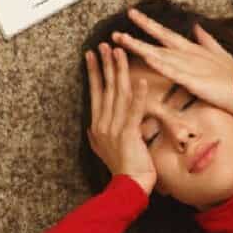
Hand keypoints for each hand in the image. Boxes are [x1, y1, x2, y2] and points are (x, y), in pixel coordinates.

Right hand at [85, 43, 156, 194]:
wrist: (128, 188)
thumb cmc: (124, 169)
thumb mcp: (105, 149)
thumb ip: (99, 135)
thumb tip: (92, 127)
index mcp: (98, 125)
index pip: (96, 93)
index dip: (94, 72)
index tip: (92, 54)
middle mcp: (103, 124)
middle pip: (104, 88)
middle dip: (104, 64)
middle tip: (104, 44)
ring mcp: (114, 129)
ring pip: (117, 94)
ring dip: (119, 72)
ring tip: (120, 52)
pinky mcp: (128, 134)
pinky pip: (133, 111)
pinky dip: (138, 95)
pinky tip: (141, 80)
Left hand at [110, 9, 232, 117]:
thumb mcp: (221, 54)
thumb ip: (207, 40)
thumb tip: (197, 27)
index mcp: (193, 50)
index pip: (166, 34)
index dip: (148, 25)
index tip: (134, 15)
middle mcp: (188, 54)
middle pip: (157, 41)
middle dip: (136, 34)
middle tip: (116, 30)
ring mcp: (190, 66)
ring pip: (159, 53)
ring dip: (139, 46)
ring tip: (121, 40)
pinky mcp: (193, 80)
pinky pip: (172, 71)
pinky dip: (159, 64)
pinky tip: (146, 58)